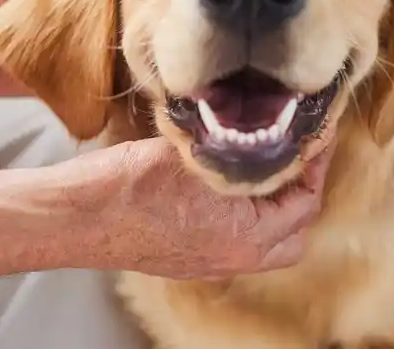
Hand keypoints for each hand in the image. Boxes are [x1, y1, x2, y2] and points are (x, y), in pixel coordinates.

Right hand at [68, 138, 332, 278]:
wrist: (78, 217)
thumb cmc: (128, 184)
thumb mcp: (194, 152)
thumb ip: (237, 150)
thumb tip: (267, 130)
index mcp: (246, 235)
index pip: (305, 201)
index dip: (314, 162)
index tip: (315, 133)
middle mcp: (235, 257)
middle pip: (295, 231)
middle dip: (303, 192)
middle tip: (298, 154)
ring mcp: (212, 263)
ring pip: (268, 242)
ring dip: (277, 208)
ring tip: (270, 167)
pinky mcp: (191, 260)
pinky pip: (238, 243)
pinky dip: (248, 217)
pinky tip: (234, 185)